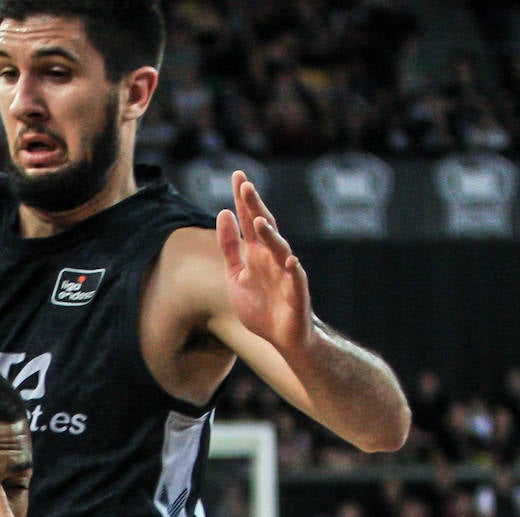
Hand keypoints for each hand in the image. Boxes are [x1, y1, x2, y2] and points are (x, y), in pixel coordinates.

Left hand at [216, 170, 313, 355]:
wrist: (282, 338)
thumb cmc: (261, 306)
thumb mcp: (236, 275)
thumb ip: (230, 247)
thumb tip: (223, 213)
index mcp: (257, 253)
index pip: (249, 220)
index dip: (243, 199)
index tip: (237, 175)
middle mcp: (273, 257)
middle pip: (264, 227)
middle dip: (255, 207)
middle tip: (246, 185)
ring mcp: (286, 273)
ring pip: (279, 249)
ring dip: (270, 235)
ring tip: (258, 222)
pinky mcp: (297, 292)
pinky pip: (296, 278)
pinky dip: (293, 269)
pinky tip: (290, 259)